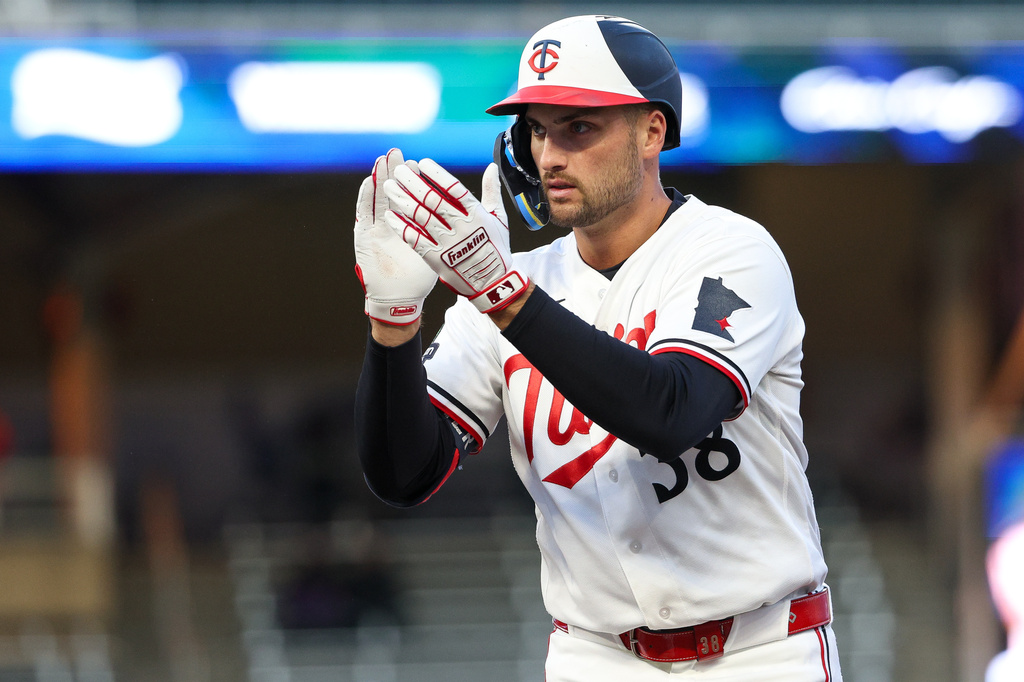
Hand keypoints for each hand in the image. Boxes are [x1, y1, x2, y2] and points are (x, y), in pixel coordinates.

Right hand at [354, 149, 437, 324]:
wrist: (400, 299)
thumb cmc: (420, 278)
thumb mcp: (442, 251)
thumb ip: (452, 231)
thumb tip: (466, 216)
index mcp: (413, 225)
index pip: (415, 197)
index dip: (417, 181)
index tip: (421, 164)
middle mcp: (393, 224)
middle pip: (395, 193)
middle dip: (397, 173)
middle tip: (399, 154)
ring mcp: (377, 229)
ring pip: (378, 198)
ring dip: (380, 179)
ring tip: (383, 160)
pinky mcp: (364, 236)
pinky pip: (364, 213)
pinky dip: (365, 197)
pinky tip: (369, 181)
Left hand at [384, 159, 528, 313]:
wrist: (492, 284)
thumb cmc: (495, 249)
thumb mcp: (499, 219)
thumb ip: (492, 191)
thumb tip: (492, 167)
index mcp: (476, 215)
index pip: (454, 189)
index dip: (437, 175)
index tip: (422, 163)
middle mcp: (461, 227)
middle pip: (433, 200)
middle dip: (413, 182)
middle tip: (399, 170)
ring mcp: (447, 244)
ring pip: (420, 217)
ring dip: (403, 200)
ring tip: (389, 187)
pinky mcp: (436, 258)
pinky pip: (414, 239)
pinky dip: (401, 226)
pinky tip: (390, 215)